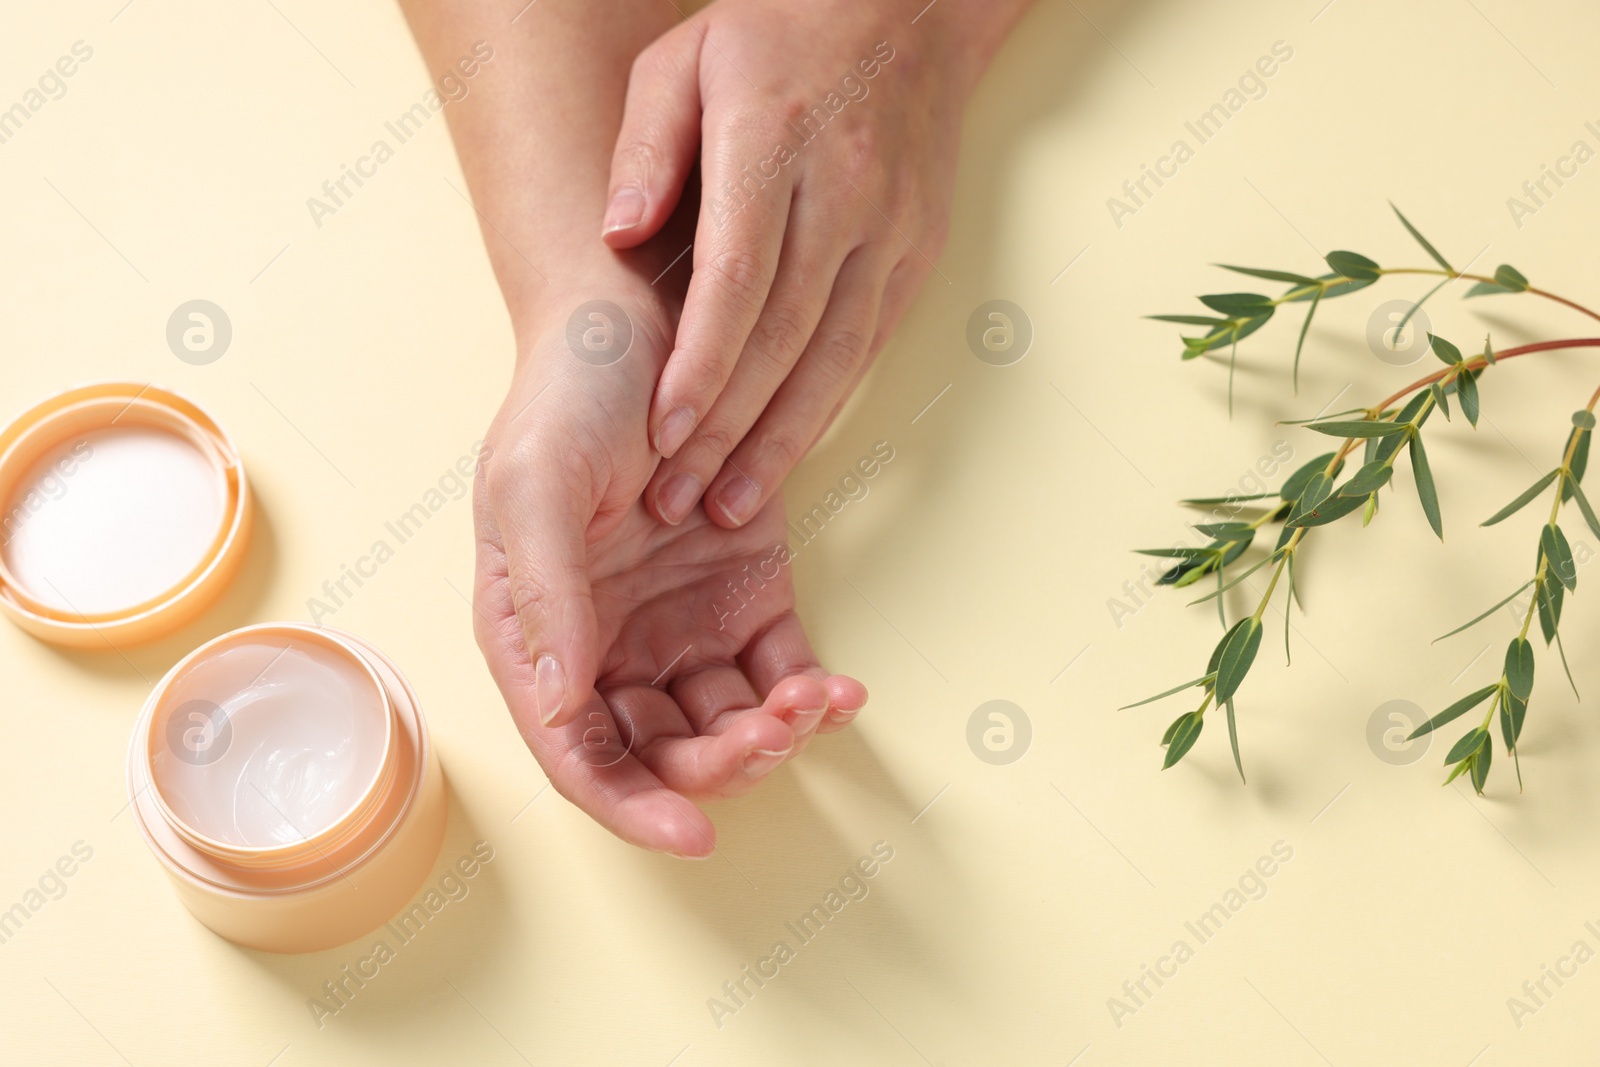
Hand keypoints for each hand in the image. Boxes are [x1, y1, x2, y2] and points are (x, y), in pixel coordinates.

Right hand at [472, 289, 866, 855]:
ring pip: (727, 723)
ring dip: (773, 733)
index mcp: (540, 638)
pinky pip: (781, 672)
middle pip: (661, 752)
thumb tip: (560, 707)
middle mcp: (609, 647)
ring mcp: (681, 625)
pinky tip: (840, 692)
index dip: (629, 805)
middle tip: (769, 733)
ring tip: (814, 699)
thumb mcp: (534, 485)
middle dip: (717, 765)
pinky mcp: (748, 596)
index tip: (690, 832)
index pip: (577, 755)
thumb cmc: (567, 394)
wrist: (643, 314)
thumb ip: (545, 600)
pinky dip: (812, 695)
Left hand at [601, 0, 1004, 528]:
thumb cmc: (775, 32)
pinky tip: (786, 451)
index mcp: (774, 141)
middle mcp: (844, 192)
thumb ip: (645, 147)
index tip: (664, 432)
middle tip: (680, 499)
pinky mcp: (917, 252)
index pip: (739, 278)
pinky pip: (869, 344)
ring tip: (731, 503)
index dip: (702, 365)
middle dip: (731, 429)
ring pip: (838, 356)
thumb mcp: (682, 57)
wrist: (905, 9)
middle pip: (787, 336)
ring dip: (784, 439)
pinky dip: (826, 404)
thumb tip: (617, 235)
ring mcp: (892, 227)